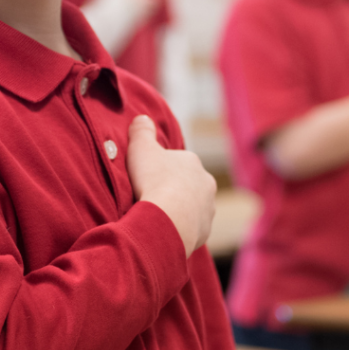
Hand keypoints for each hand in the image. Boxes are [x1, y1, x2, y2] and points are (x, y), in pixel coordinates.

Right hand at [126, 115, 215, 256]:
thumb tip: (142, 118)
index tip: (145, 176)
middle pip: (186, 184)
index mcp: (192, 162)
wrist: (167, 219)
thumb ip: (141, 130)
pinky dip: (178, 227)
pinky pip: (190, 227)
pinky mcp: (204, 231)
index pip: (176, 161)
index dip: (159, 168)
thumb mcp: (140, 147)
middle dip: (172, 189)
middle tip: (150, 195)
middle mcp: (206, 183)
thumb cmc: (153, 180)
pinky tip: (163, 228)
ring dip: (177, 209)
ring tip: (156, 214)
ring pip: (191, 206)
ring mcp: (208, 209)